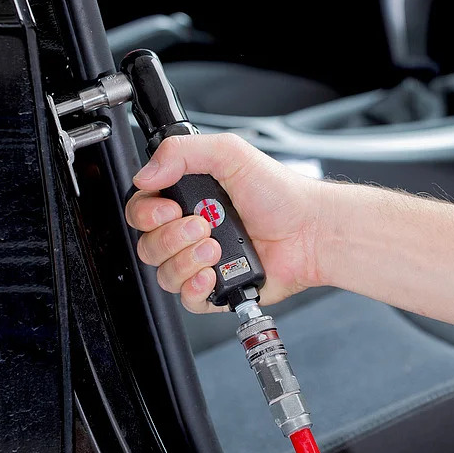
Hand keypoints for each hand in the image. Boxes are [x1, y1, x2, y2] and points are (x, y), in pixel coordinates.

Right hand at [125, 133, 327, 312]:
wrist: (312, 231)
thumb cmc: (281, 194)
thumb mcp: (230, 153)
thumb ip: (182, 152)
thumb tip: (146, 174)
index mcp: (189, 197)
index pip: (141, 210)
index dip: (146, 212)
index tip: (168, 208)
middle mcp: (191, 230)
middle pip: (148, 244)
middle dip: (170, 237)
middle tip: (201, 225)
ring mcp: (202, 261)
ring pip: (164, 273)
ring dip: (185, 260)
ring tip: (216, 248)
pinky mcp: (217, 289)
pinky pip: (187, 300)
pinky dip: (195, 287)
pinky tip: (213, 272)